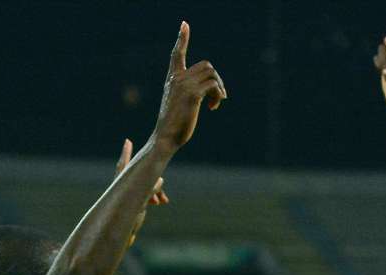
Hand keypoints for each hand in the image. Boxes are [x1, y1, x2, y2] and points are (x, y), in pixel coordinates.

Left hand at [116, 138, 167, 246]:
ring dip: (155, 190)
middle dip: (152, 178)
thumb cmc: (126, 222)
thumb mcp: (140, 205)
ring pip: (144, 185)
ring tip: (163, 201)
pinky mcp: (132, 203)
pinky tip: (160, 202)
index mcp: (120, 186)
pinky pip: (144, 194)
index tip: (127, 142)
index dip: (126, 154)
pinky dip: (152, 196)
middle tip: (157, 174)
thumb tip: (160, 180)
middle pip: (140, 175)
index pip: (123, 166)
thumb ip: (150, 192)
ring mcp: (128, 195)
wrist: (116, 236)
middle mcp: (123, 188)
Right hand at [153, 22, 226, 153]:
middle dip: (217, 79)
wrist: (166, 137)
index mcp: (172, 79)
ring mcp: (184, 85)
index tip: (184, 24)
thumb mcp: (179, 103)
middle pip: (206, 65)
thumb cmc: (173, 125)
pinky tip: (212, 108)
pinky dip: (218, 96)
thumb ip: (188, 91)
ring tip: (216, 102)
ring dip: (219, 87)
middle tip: (218, 96)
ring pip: (212, 73)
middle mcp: (177, 78)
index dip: (182, 39)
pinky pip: (213, 86)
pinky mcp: (193, 95)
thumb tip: (210, 89)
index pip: (177, 54)